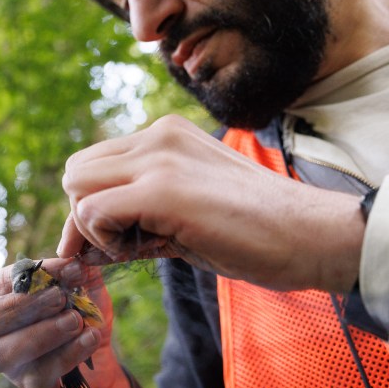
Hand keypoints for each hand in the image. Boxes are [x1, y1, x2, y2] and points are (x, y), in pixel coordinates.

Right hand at [0, 258, 132, 387]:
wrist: (100, 348)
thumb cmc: (79, 307)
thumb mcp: (81, 282)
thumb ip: (74, 267)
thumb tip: (71, 261)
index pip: (3, 281)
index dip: (34, 274)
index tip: (70, 268)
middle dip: (21, 307)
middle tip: (60, 297)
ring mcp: (7, 362)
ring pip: (2, 352)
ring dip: (41, 334)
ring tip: (75, 321)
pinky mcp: (30, 385)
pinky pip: (38, 374)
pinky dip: (67, 354)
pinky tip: (89, 338)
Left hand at [59, 114, 362, 291]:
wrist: (312, 235)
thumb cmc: (257, 231)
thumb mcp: (188, 211)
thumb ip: (139, 214)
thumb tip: (87, 241)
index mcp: (165, 136)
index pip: (95, 163)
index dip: (90, 206)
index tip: (108, 242)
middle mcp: (157, 137)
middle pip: (76, 171)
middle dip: (83, 216)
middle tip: (117, 248)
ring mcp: (159, 159)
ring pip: (77, 185)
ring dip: (92, 226)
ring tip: (135, 248)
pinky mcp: (162, 190)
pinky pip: (92, 211)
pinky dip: (103, 239)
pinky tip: (141, 251)